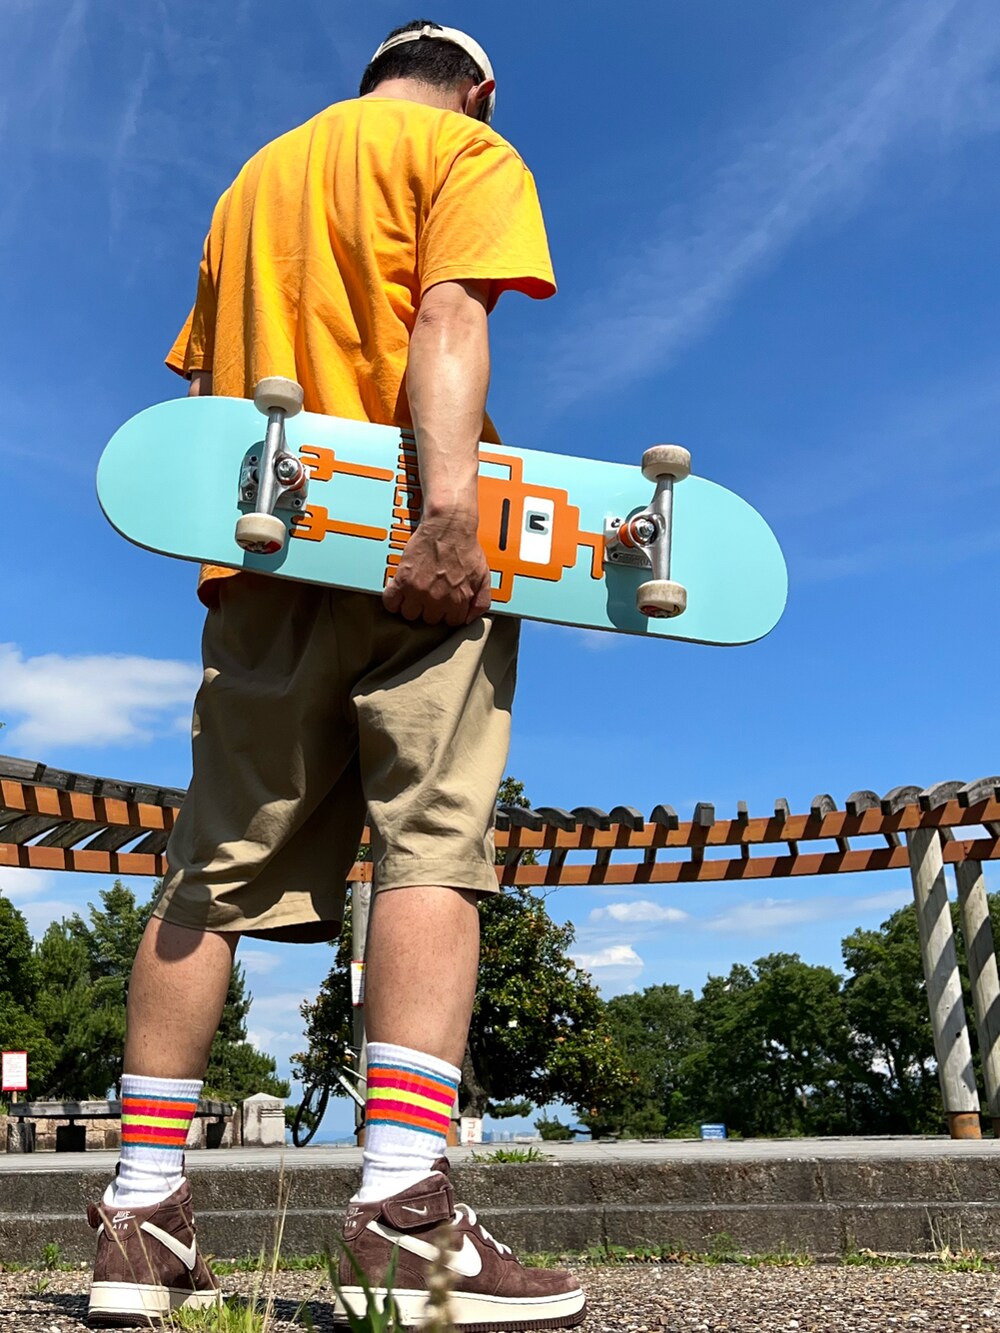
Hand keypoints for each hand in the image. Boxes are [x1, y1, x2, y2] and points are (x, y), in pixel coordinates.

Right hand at [382, 512, 491, 626]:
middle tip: (431, 595)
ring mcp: (419, 591)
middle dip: (431, 609)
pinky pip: (391, 603)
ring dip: (412, 606)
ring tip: (415, 594)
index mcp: (458, 600)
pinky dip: (393, 602)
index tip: (445, 605)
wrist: (449, 527)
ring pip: (410, 614)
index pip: (450, 622)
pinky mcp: (403, 580)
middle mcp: (438, 599)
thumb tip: (471, 618)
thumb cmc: (466, 548)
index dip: (448, 613)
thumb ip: (482, 601)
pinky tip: (399, 595)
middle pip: (429, 619)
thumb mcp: (483, 576)